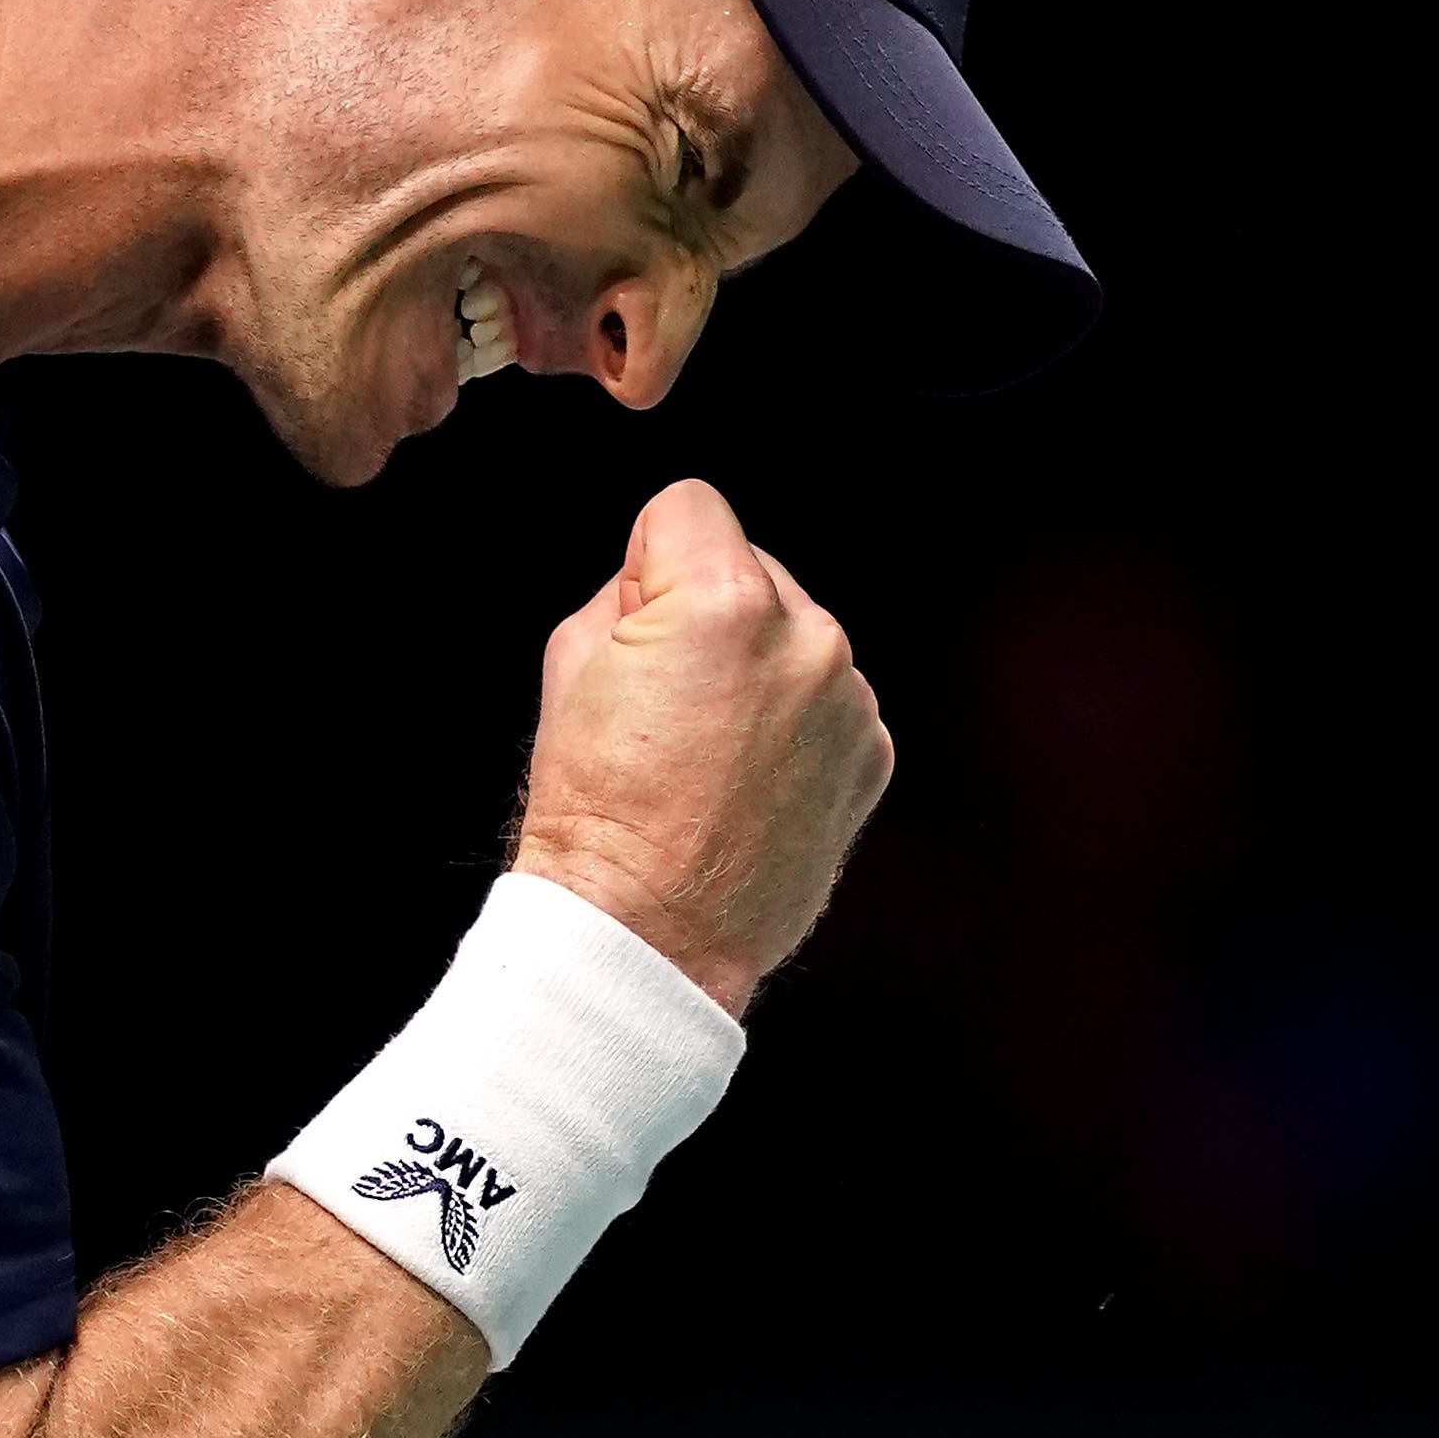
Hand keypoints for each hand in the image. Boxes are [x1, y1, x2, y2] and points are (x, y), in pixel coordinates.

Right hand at [511, 479, 891, 1016]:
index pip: (688, 506)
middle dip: (707, 611)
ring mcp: (848, 701)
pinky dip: (791, 722)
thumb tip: (660, 580)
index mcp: (724, 604)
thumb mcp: (568, 661)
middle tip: (663, 700)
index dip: (644, 559)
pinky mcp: (870, 753)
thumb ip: (624, 591)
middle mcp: (807, 640)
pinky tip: (745, 779)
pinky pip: (825, 697)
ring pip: (793, 633)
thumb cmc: (598, 807)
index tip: (634, 620)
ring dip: (756, 666)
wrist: (648, 931)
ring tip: (704, 750)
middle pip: (750, 566)